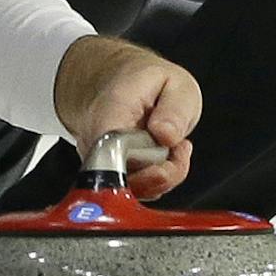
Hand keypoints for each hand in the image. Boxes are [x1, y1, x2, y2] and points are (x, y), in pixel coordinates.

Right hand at [53, 35, 201, 200]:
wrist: (120, 84)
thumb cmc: (147, 85)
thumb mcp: (176, 84)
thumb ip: (175, 108)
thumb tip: (166, 136)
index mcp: (110, 112)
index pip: (114, 151)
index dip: (146, 163)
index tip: (171, 151)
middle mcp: (96, 142)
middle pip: (126, 179)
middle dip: (163, 171)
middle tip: (179, 145)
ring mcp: (98, 162)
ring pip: (132, 190)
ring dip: (162, 176)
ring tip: (172, 147)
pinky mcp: (107, 176)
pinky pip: (134, 191)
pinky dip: (156, 181)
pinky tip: (164, 158)